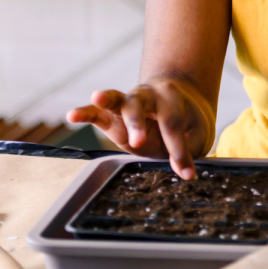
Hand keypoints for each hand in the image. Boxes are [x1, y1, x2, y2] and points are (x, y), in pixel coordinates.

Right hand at [66, 78, 212, 179]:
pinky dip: (85, 112)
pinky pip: (96, 112)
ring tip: (97, 97)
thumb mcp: (196, 134)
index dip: (178, 149)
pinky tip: (72, 115)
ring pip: (117, 100)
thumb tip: (183, 173)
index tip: (186, 173)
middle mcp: (147, 95)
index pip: (172, 123)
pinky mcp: (111, 116)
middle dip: (138, 124)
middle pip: (140, 105)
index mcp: (172, 98)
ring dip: (106, 100)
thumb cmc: (186, 120)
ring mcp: (127, 103)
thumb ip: (188, 149)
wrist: (175, 99)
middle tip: (138, 142)